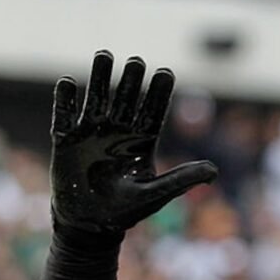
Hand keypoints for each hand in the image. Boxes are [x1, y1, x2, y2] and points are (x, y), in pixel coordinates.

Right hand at [51, 50, 217, 235]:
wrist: (90, 224)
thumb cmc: (126, 211)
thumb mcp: (156, 194)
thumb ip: (182, 179)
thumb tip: (215, 170)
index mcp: (140, 143)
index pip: (152, 113)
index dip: (158, 94)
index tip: (166, 73)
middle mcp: (117, 133)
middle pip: (126, 100)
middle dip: (132, 81)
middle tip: (137, 61)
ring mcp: (91, 134)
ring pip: (97, 100)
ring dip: (100, 79)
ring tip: (105, 55)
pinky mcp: (66, 142)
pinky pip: (64, 117)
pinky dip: (65, 102)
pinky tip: (67, 83)